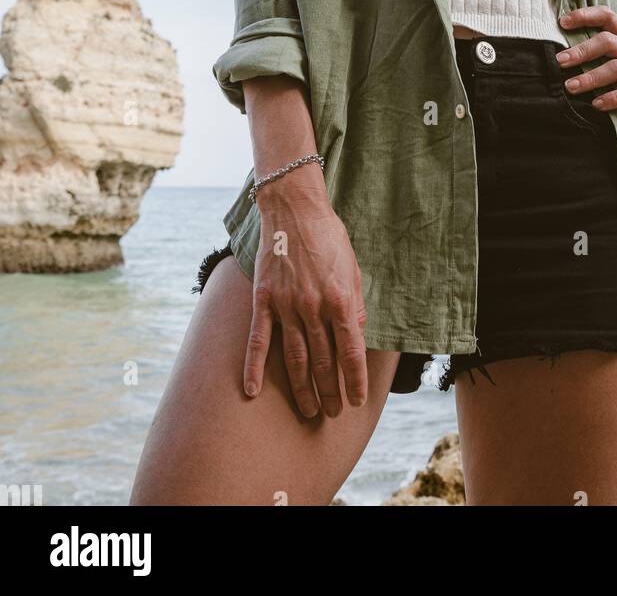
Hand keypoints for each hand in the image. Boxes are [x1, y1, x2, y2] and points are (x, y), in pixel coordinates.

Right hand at [245, 194, 367, 419]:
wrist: (294, 209)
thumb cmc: (329, 236)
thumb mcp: (353, 268)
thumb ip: (355, 303)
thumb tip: (357, 334)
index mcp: (340, 300)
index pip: (350, 352)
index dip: (353, 380)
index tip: (355, 400)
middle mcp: (314, 308)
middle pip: (323, 361)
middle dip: (330, 391)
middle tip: (332, 413)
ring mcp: (286, 306)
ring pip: (295, 358)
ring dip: (302, 388)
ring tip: (309, 410)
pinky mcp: (264, 300)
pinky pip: (259, 340)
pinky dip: (254, 368)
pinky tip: (252, 391)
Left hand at [556, 5, 616, 131]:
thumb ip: (607, 52)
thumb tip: (568, 52)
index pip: (608, 16)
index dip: (585, 15)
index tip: (563, 22)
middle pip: (608, 41)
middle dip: (582, 50)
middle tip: (561, 61)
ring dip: (591, 77)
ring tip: (571, 86)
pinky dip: (613, 97)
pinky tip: (597, 104)